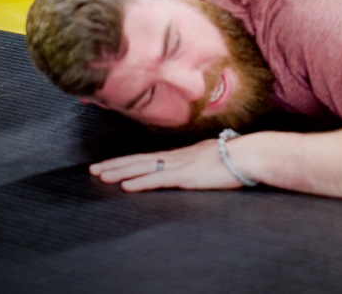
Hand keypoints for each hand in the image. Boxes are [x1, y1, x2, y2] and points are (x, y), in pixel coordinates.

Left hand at [90, 140, 242, 191]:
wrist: (249, 153)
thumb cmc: (235, 156)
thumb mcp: (209, 157)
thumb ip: (195, 159)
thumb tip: (186, 161)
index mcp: (181, 153)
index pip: (147, 157)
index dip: (126, 161)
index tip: (108, 164)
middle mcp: (176, 156)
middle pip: (139, 160)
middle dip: (115, 165)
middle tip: (92, 170)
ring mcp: (179, 164)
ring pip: (143, 167)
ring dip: (120, 171)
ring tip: (101, 176)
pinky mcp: (185, 176)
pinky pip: (157, 179)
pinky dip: (140, 182)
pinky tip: (126, 186)